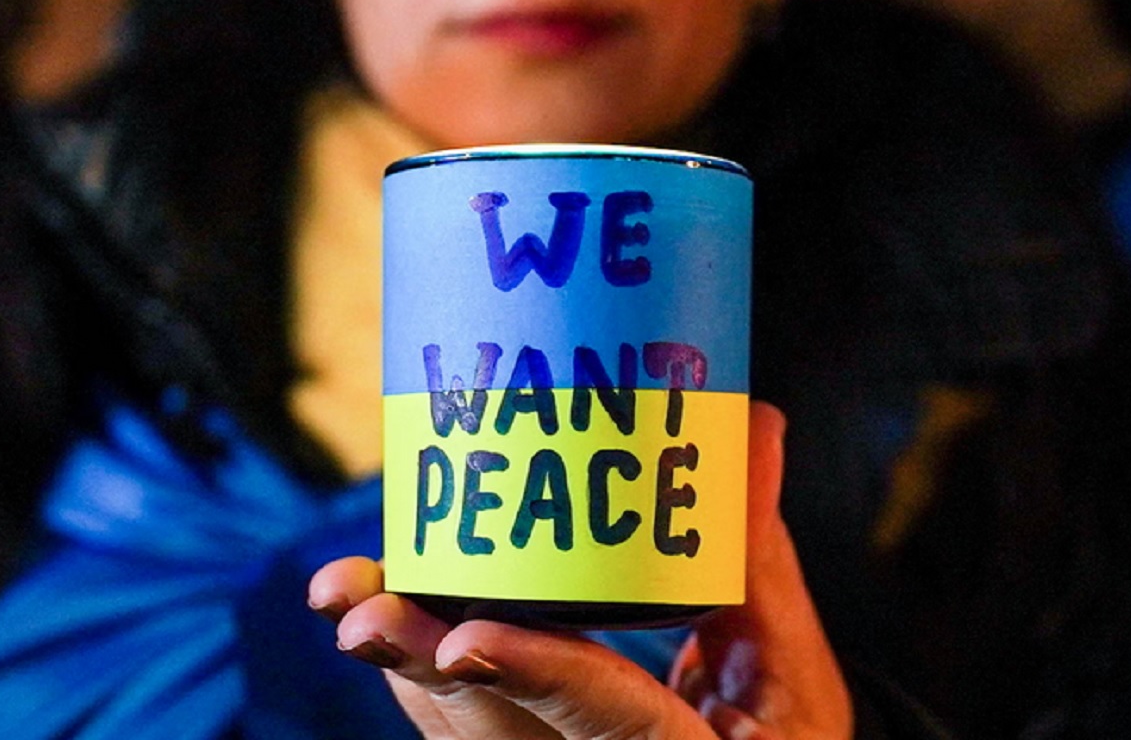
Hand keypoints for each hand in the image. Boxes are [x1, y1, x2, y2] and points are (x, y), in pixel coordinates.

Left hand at [308, 403, 852, 738]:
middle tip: (356, 603)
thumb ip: (755, 551)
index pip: (610, 724)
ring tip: (345, 590)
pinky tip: (378, 595)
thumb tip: (757, 423)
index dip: (538, 677)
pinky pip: (450, 713)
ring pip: (453, 725)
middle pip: (492, 732)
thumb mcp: (785, 660)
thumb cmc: (782, 731)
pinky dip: (416, 651)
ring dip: (400, 653)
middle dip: (417, 661)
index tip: (466, 639)